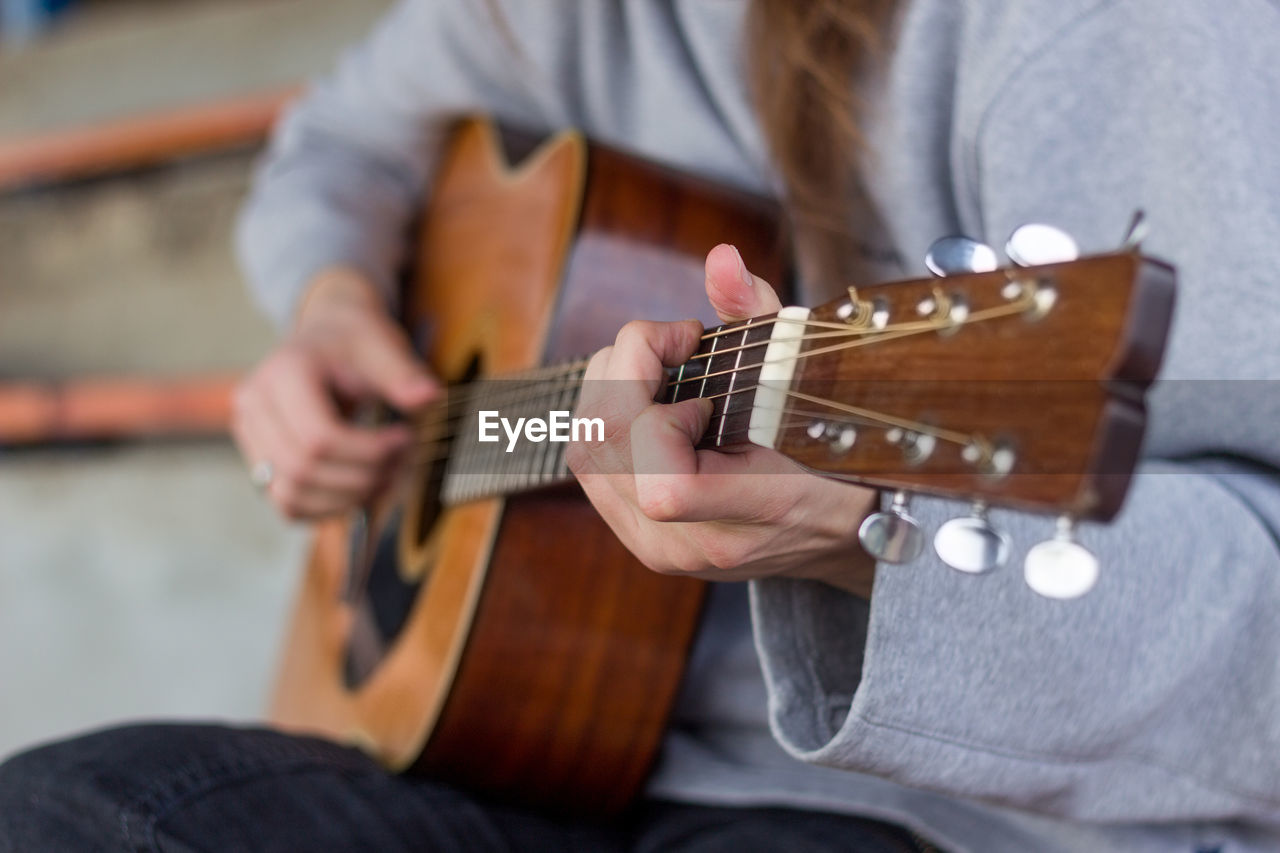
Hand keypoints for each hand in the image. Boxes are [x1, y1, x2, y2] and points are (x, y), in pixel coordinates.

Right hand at [232, 268, 437, 519]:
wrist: (327, 336)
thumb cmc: (355, 341)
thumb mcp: (382, 346)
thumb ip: (403, 373)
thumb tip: (430, 396)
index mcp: (284, 373)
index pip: (319, 437)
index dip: (368, 451)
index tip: (406, 439)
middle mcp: (254, 405)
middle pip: (303, 469)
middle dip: (362, 477)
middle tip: (402, 462)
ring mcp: (249, 435)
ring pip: (291, 495)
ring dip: (346, 498)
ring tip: (386, 478)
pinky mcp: (259, 459)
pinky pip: (288, 504)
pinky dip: (328, 508)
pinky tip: (362, 488)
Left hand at [567, 245, 878, 595]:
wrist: (842, 528)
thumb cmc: (836, 449)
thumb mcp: (810, 377)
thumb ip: (761, 317)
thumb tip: (720, 260)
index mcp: (755, 512)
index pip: (666, 488)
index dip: (664, 422)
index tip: (705, 390)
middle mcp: (695, 544)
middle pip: (605, 452)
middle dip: (625, 374)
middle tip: (676, 349)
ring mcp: (661, 549)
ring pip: (584, 455)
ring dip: (611, 388)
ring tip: (662, 370)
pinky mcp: (641, 539)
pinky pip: (590, 467)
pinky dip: (609, 417)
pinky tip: (650, 401)